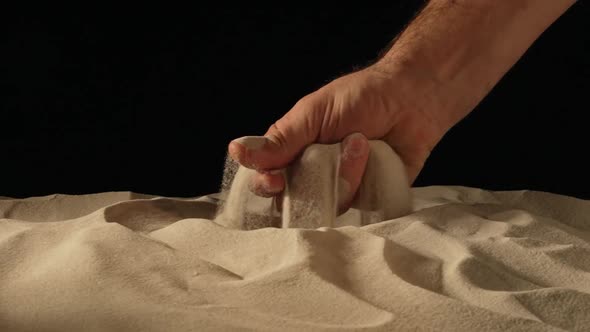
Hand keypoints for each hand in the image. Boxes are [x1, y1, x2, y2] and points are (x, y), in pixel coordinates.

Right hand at [228, 65, 446, 212]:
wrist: (413, 99)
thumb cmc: (361, 97)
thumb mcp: (313, 114)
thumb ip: (280, 140)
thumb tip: (236, 151)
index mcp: (293, 152)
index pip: (268, 182)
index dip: (268, 186)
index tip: (275, 181)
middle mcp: (314, 174)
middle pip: (297, 201)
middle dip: (317, 178)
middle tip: (337, 147)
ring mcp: (342, 188)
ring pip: (330, 205)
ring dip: (348, 172)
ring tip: (363, 142)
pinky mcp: (369, 197)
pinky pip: (359, 206)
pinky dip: (367, 181)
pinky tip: (377, 159)